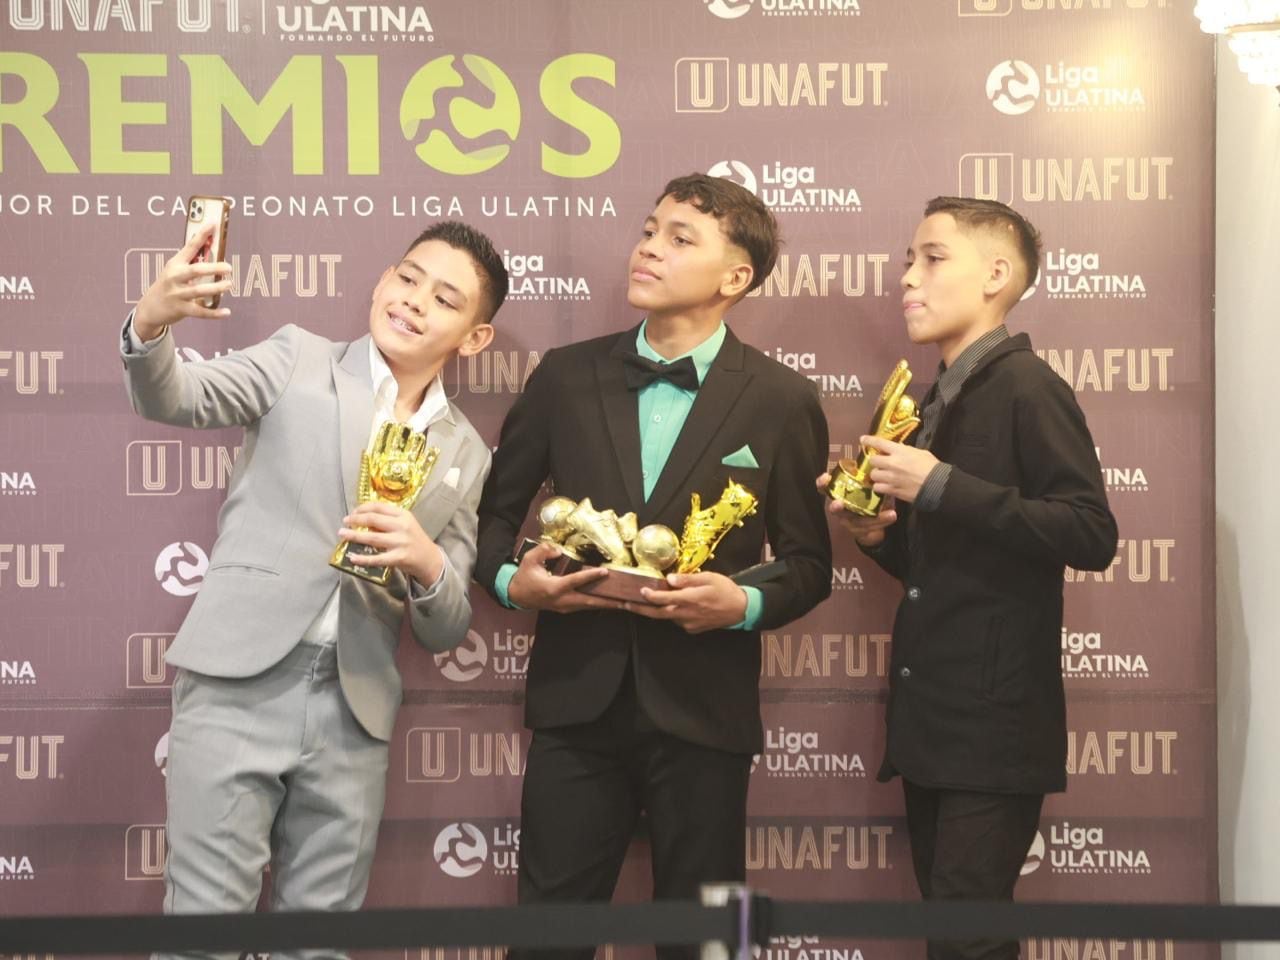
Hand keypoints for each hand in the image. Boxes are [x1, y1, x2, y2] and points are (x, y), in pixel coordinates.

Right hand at [133, 222, 231, 339]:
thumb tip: (214, 251)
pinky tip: (227, 312)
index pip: (190, 246)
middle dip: (213, 268)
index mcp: (175, 264)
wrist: (149, 307)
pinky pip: (200, 312)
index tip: (213, 224)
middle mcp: (174, 277)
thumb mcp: (175, 270)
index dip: (202, 235)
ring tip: (229, 284)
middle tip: (229, 267)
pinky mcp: (180, 309)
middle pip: (195, 270)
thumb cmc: (168, 285)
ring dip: (216, 288)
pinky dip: (214, 313)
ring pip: (198, 291)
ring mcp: (177, 294)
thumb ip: (192, 262)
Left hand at [339, 502, 442, 585]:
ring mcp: (401, 542)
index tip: (353, 512)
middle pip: (374, 520)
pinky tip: (353, 557)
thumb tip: (363, 522)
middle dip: (356, 520)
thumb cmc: (414, 540)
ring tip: (343, 535)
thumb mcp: (404, 525)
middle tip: (345, 522)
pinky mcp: (399, 558)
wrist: (430, 559)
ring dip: (355, 536)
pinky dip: (363, 559)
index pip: (379, 507)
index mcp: (403, 515)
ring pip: (372, 538)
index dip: (363, 508)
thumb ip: (387, 522)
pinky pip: (377, 558)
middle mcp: (402, 526)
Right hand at [506, 541, 623, 612]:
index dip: (591, 576)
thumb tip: (558, 549)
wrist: (516, 595)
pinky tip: (608, 602)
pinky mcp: (565, 609)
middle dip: (607, 602)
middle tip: (625, 601)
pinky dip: (597, 604)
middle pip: (588, 601)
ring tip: (623, 603)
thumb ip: (543, 551)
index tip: (605, 572)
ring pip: (588, 607)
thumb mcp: (529, 560)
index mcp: (553, 588)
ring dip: (605, 605)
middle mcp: (561, 600)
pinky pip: (584, 607)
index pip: (576, 581)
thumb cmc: (525, 576)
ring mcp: (564, 607)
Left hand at [626, 571, 747, 633]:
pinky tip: (671, 605)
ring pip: (667, 617)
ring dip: (655, 610)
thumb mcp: (709, 578)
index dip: (650, 596)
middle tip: (624, 604)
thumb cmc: (725, 590)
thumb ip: (688, 579)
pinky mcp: (692, 629)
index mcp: (691, 599)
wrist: (741, 610)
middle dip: (640, 609)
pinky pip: (677, 620)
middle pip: (658, 614)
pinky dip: (670, 613)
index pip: (665, 599)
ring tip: (643, 600)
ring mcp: (689, 624)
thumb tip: (669, 579)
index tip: (639, 591)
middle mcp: (687, 614)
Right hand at [815, 471, 898, 547]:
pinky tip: (891, 518)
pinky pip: (867, 530)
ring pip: (856, 521)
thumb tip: (881, 462)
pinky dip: (880, 524)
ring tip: (890, 513)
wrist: (876, 520)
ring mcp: (848, 521)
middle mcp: (841, 508)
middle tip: (839, 504)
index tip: (826, 478)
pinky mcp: (858, 532)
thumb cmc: (869, 497)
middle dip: (836, 506)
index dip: (822, 483)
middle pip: (834, 508)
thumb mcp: (870, 486)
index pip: (825, 488)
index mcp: (840, 494)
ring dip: (873, 518)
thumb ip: (871, 477)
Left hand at [860, 435, 939, 504]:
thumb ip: (905, 451)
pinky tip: (885, 486)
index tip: (863, 439)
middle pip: (872, 460)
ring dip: (877, 475)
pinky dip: (880, 487)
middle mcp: (892, 463)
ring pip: (873, 475)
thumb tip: (897, 450)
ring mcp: (891, 478)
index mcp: (900, 451)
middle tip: (880, 463)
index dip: (869, 440)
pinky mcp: (892, 490)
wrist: (938, 485)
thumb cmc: (932, 467)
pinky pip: (878, 488)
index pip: (879, 443)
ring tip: (883, 476)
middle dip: (875, 461)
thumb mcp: (919, 452)